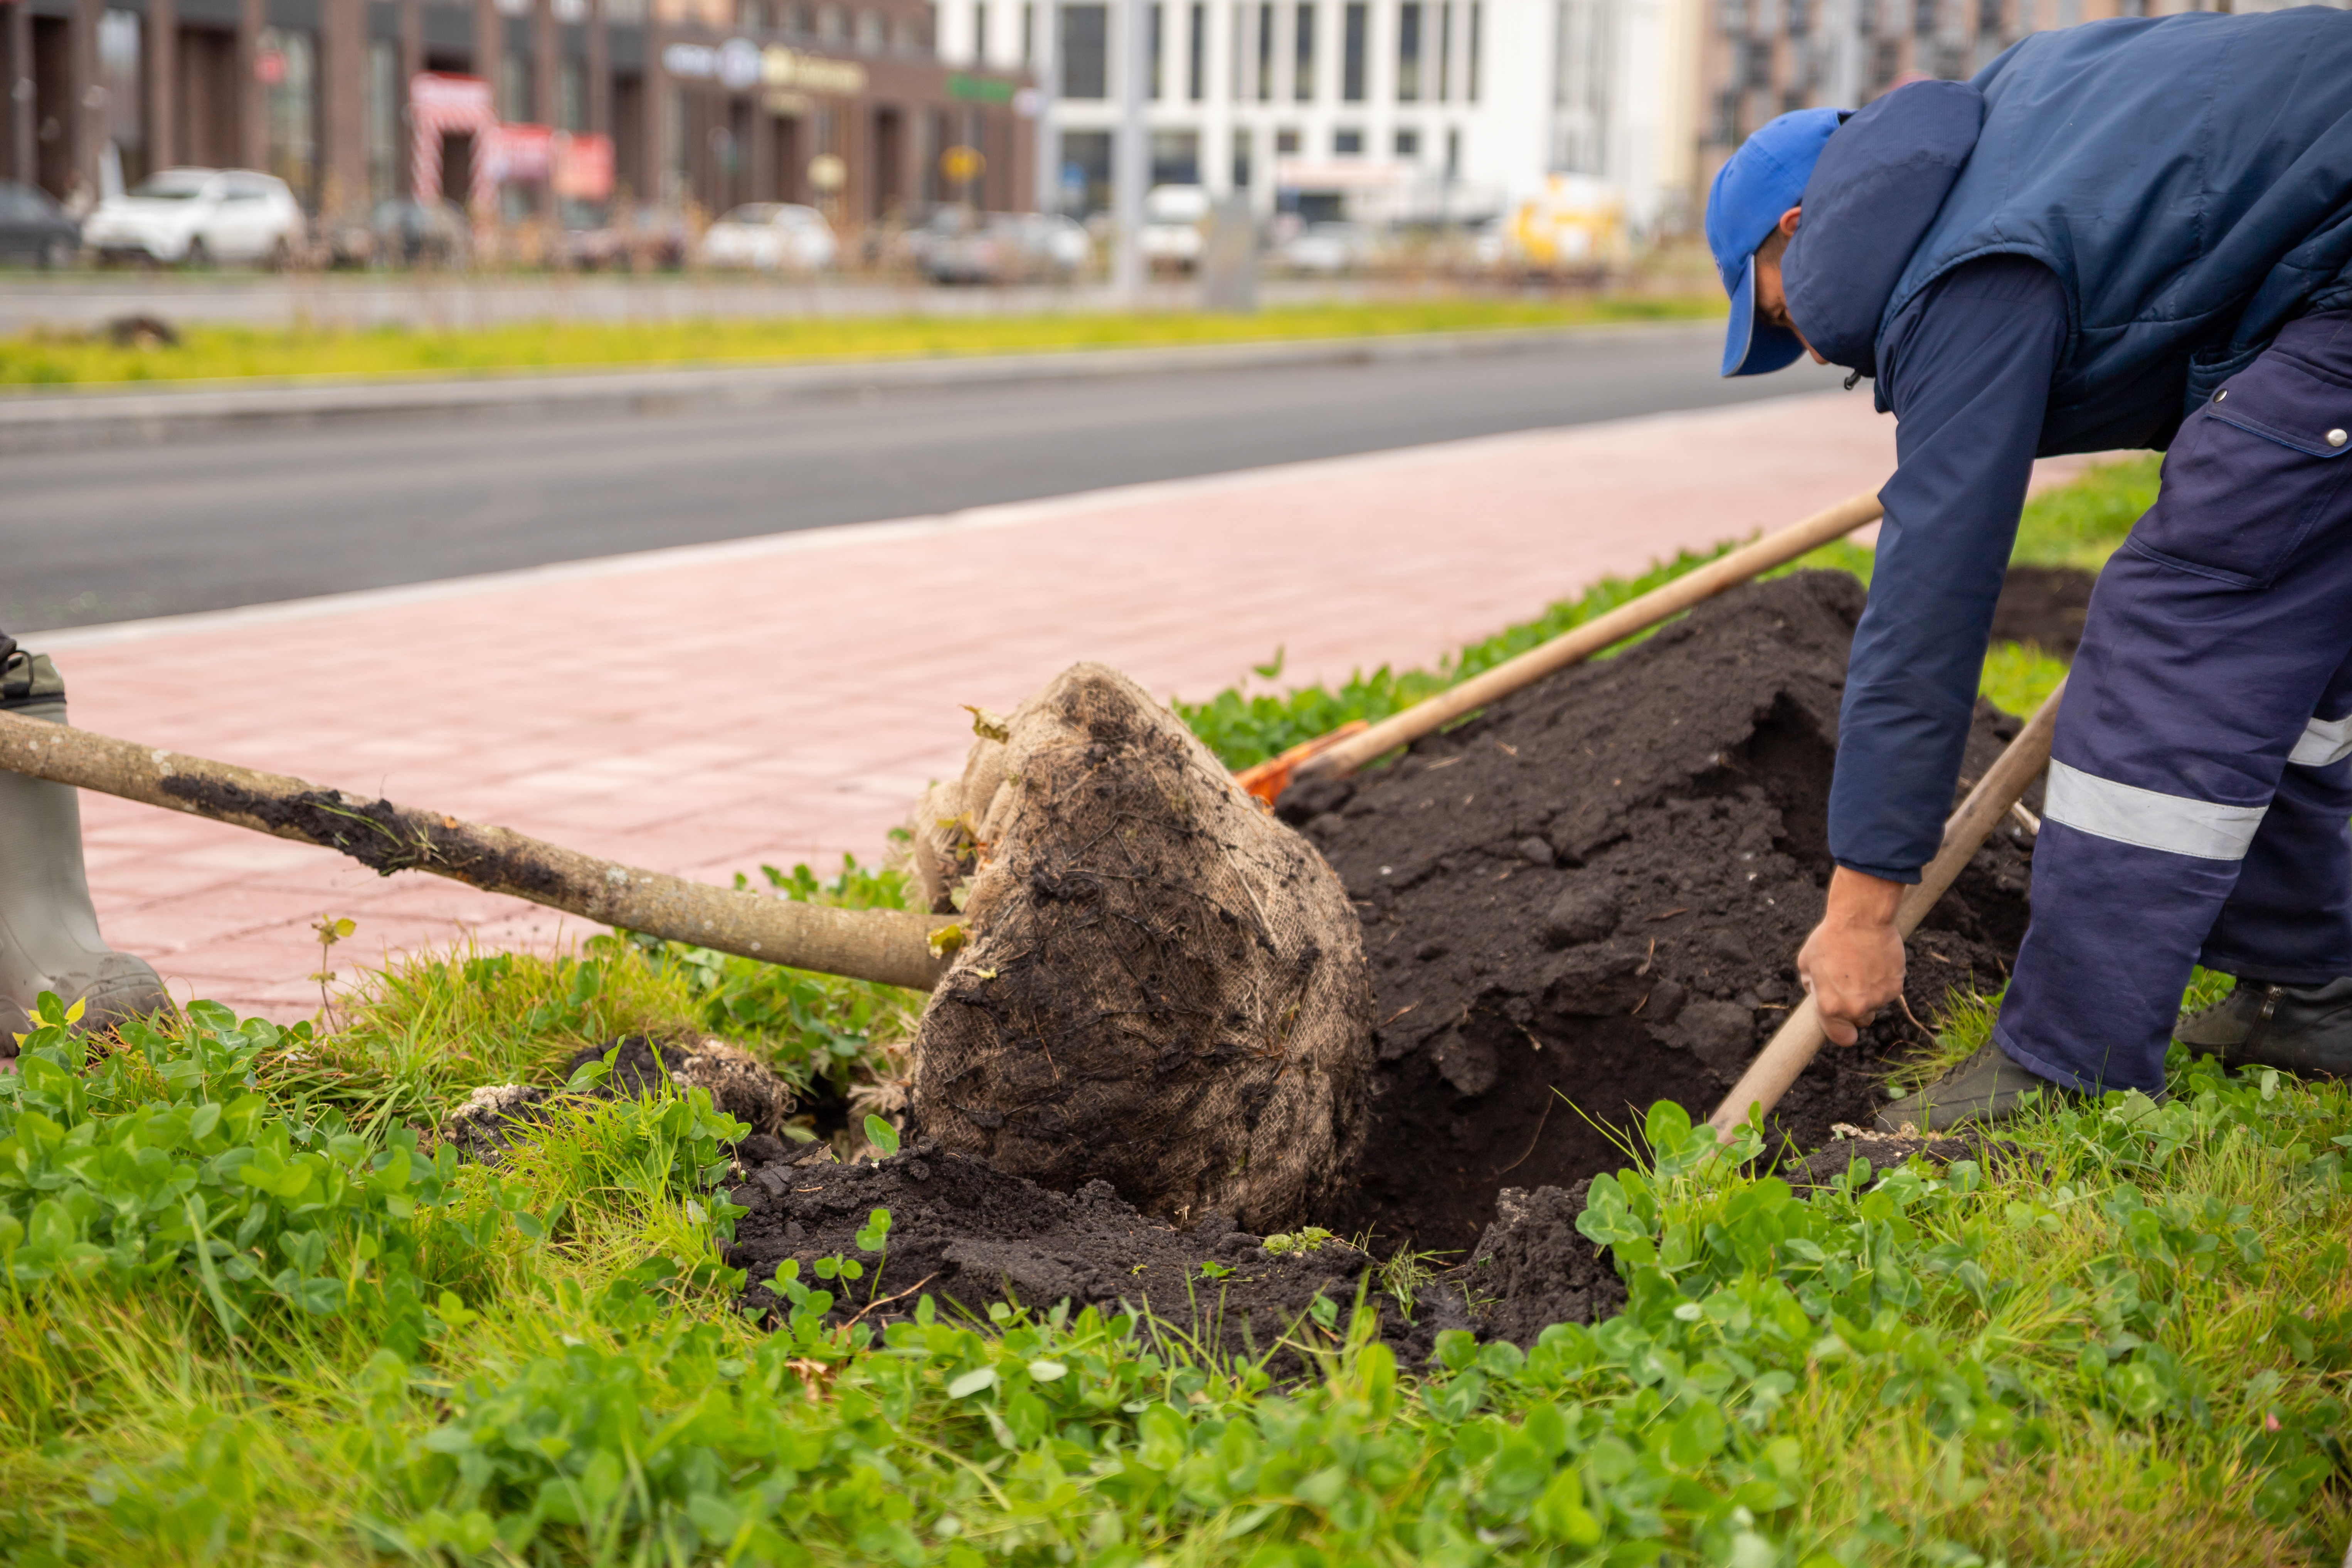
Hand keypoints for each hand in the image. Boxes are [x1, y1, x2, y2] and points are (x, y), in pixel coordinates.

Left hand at [1796, 868, 1907, 1046]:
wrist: (1861, 918)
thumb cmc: (1829, 938)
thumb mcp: (1807, 963)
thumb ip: (1812, 986)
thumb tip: (1818, 995)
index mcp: (1830, 1006)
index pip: (1841, 1037)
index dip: (1842, 1032)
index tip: (1845, 1028)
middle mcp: (1856, 1008)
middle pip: (1860, 1021)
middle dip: (1855, 1008)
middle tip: (1850, 983)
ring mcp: (1878, 999)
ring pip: (1875, 1005)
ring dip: (1869, 994)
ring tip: (1862, 967)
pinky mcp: (1896, 988)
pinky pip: (1888, 992)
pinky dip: (1883, 982)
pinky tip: (1875, 962)